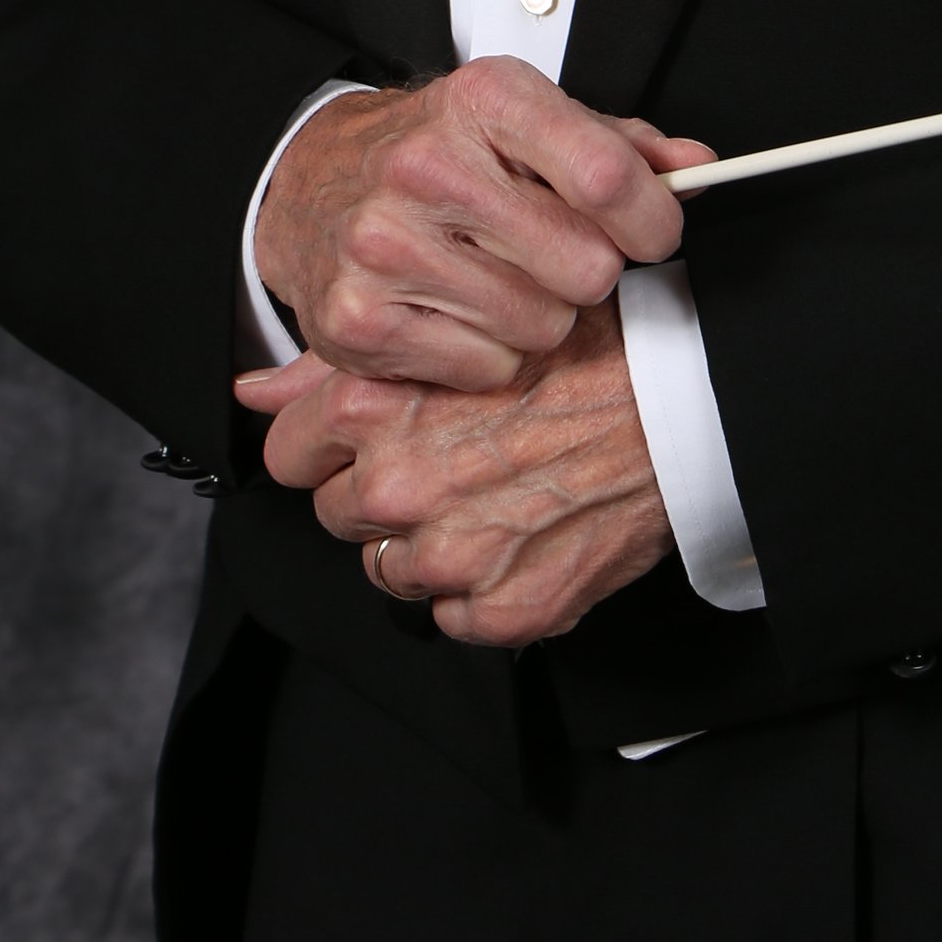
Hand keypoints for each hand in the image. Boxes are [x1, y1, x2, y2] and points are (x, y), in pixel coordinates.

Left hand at [242, 301, 673, 646]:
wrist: (691, 403)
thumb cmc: (588, 346)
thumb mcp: (459, 325)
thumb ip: (337, 362)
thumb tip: (250, 389)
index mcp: (375, 406)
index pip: (288, 451)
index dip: (330, 440)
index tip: (371, 433)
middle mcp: (399, 487)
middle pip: (339, 513)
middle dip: (381, 490)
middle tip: (456, 455)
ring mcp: (449, 557)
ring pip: (393, 568)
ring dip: (431, 540)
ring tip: (500, 489)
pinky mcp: (502, 611)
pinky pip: (454, 617)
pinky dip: (484, 588)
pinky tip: (527, 532)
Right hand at [247, 59, 710, 391]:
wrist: (313, 183)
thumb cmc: (438, 152)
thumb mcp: (526, 121)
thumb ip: (619, 146)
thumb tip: (697, 167)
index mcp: (484, 101)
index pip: (608, 176)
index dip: (654, 218)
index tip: (654, 230)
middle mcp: (428, 168)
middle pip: (586, 266)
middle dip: (588, 270)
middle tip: (552, 253)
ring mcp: (386, 247)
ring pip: (542, 324)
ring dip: (537, 314)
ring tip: (496, 276)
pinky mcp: (359, 321)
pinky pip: (487, 366)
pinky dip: (486, 352)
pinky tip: (456, 309)